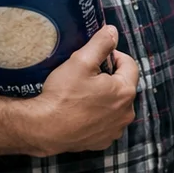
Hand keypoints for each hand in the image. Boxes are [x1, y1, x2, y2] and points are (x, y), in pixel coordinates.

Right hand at [0, 26, 137, 156]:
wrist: (43, 128)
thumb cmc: (62, 95)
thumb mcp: (80, 61)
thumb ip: (101, 44)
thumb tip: (112, 31)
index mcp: (125, 92)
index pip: (130, 65)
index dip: (115, 56)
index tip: (98, 57)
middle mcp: (126, 113)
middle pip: (123, 87)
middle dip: (109, 78)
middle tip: (87, 75)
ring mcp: (115, 130)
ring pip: (115, 106)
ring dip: (105, 98)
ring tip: (83, 94)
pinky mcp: (102, 142)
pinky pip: (106, 123)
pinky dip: (98, 116)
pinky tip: (81, 112)